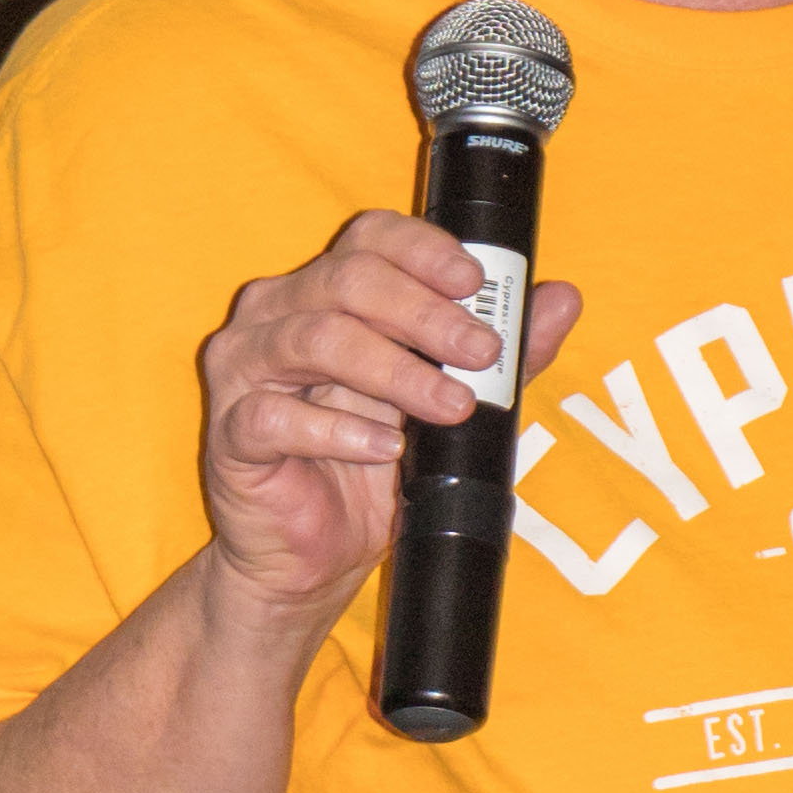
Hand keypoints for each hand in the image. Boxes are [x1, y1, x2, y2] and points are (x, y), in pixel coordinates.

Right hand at [196, 217, 583, 623]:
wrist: (313, 555)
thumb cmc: (373, 466)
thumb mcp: (449, 403)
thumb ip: (505, 356)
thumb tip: (562, 300)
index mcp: (324, 288)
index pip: (370, 237)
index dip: (424, 250)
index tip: (477, 284)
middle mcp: (275, 312)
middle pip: (348, 279)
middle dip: (426, 314)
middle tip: (482, 353)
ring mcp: (244, 369)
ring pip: (316, 338)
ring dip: (396, 371)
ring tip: (451, 405)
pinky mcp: (230, 431)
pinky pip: (274, 417)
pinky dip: (339, 431)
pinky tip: (382, 447)